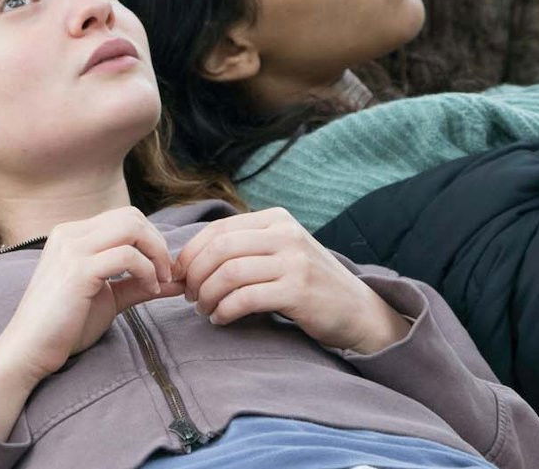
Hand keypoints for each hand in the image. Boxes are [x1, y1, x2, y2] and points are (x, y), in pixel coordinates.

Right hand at [0, 207, 183, 386]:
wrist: (28, 351)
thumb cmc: (65, 326)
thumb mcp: (109, 298)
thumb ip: (140, 284)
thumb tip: (178, 280)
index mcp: (72, 235)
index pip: (125, 217)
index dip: (152, 240)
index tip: (162, 270)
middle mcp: (70, 234)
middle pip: (132, 216)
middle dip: (158, 243)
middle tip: (165, 274)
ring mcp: (72, 249)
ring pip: (132, 228)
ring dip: (156, 254)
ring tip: (158, 282)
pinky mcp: (77, 271)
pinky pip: (127, 255)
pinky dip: (147, 271)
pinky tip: (148, 290)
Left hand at [173, 208, 410, 353]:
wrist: (357, 309)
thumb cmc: (309, 284)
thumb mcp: (281, 252)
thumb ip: (245, 249)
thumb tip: (187, 261)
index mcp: (277, 219)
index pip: (218, 230)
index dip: (191, 254)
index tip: (180, 277)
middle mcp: (286, 234)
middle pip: (220, 249)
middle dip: (195, 275)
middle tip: (190, 296)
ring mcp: (294, 261)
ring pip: (229, 273)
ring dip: (207, 296)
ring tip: (205, 310)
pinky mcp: (298, 290)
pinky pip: (245, 298)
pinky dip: (225, 311)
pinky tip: (222, 319)